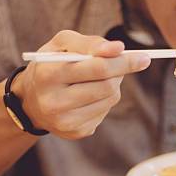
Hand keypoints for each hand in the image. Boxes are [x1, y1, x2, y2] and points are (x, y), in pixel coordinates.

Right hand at [14, 30, 149, 138]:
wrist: (31, 99)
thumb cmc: (51, 64)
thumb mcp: (62, 44)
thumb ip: (89, 43)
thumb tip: (118, 49)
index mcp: (47, 74)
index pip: (96, 68)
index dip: (123, 62)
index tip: (144, 57)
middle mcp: (53, 102)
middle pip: (106, 86)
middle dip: (121, 71)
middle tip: (130, 61)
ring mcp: (64, 121)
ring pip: (109, 99)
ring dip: (113, 84)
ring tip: (99, 77)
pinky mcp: (75, 132)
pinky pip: (104, 112)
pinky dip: (104, 99)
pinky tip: (90, 95)